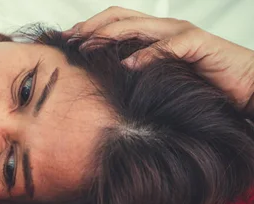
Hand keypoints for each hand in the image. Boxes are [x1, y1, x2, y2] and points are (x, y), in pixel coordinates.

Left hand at [65, 6, 253, 114]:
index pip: (115, 21)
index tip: (66, 40)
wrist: (243, 86)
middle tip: (69, 40)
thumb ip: (137, 72)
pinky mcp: (196, 44)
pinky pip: (167, 46)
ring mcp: (180, 33)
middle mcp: (163, 29)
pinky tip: (127, 65)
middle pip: (120, 18)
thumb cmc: (201, 83)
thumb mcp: (159, 77)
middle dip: (91, 27)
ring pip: (137, 26)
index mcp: (153, 34)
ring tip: (86, 48)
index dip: (89, 27)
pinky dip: (145, 55)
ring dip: (108, 36)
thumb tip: (106, 80)